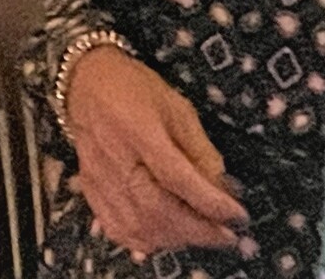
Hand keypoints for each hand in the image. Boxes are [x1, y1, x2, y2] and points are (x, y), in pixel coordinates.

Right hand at [64, 46, 248, 260]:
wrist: (85, 82)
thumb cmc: (136, 89)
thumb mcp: (177, 108)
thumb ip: (200, 149)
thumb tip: (224, 190)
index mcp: (139, 131)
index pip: (177, 178)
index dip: (210, 203)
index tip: (239, 217)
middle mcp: (115, 159)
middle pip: (157, 209)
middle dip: (198, 230)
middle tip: (227, 237)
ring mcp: (99, 178)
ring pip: (138, 226)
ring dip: (175, 239)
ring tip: (199, 234)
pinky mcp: (89, 189)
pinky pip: (116, 228)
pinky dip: (143, 241)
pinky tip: (164, 237)